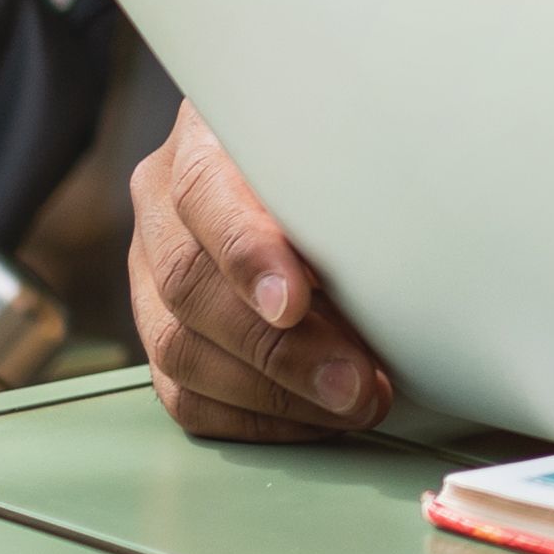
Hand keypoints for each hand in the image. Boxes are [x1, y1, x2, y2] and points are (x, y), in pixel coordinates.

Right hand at [130, 103, 396, 442]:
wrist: (294, 155)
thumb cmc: (335, 146)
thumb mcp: (344, 134)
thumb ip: (351, 172)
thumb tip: (403, 249)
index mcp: (202, 139)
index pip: (204, 192)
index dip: (246, 254)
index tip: (294, 302)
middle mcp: (161, 203)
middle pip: (189, 284)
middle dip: (277, 348)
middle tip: (354, 383)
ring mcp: (149, 271)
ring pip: (179, 349)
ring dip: (272, 394)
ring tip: (351, 405)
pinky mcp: (161, 329)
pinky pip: (185, 393)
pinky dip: (251, 418)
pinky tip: (313, 419)